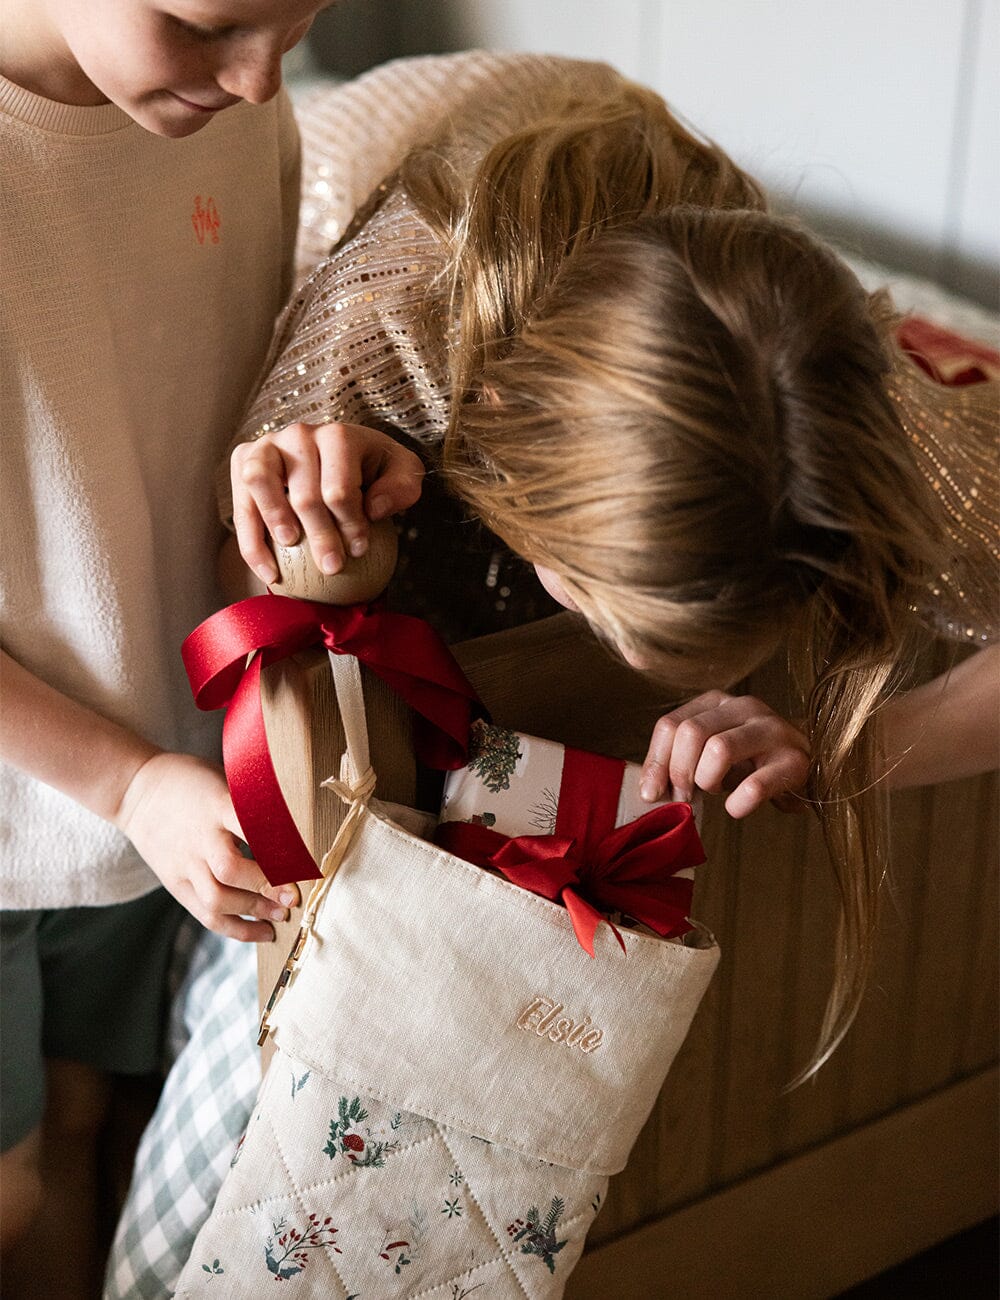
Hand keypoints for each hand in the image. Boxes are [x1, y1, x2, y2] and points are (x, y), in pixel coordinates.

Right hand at [115, 752, 299, 941]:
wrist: (136, 791)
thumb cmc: (192, 781)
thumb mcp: (223, 779)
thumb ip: (251, 803)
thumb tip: (297, 825)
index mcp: (216, 805)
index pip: (251, 827)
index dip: (279, 846)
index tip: (305, 860)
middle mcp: (200, 837)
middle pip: (231, 870)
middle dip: (267, 887)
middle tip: (293, 896)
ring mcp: (185, 864)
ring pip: (217, 899)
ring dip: (253, 911)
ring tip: (281, 915)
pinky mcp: (175, 883)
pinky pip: (205, 914)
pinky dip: (236, 928)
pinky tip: (261, 932)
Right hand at [231, 421, 424, 584]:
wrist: (334, 457)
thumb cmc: (372, 471)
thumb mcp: (402, 474)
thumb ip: (401, 488)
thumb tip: (373, 508)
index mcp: (338, 436)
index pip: (339, 488)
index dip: (350, 525)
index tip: (359, 550)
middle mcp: (299, 434)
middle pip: (304, 494)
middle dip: (320, 537)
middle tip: (332, 568)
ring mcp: (267, 446)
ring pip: (259, 482)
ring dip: (274, 523)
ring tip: (289, 557)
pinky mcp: (243, 461)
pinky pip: (240, 504)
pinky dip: (251, 543)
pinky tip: (269, 574)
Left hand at [639, 691, 809, 817]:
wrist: (805, 765)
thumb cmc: (749, 760)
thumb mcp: (709, 751)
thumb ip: (678, 761)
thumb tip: (649, 791)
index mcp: (717, 702)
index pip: (671, 724)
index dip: (657, 762)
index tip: (653, 793)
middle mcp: (745, 707)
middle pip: (691, 733)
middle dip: (680, 772)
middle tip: (686, 796)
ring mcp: (772, 730)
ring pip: (719, 749)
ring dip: (708, 781)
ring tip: (717, 791)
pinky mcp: (794, 760)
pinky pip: (756, 784)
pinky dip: (739, 802)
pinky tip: (737, 807)